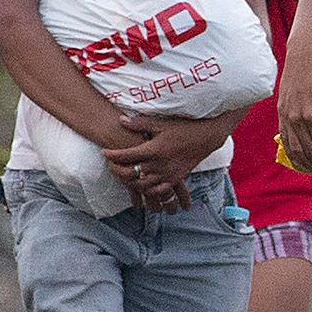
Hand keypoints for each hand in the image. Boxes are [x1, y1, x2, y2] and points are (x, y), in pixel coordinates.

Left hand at [118, 111, 234, 209]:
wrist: (206, 136)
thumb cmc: (183, 127)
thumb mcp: (161, 123)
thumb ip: (140, 123)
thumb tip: (121, 120)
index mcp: (154, 148)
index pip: (127, 155)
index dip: (113, 154)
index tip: (105, 152)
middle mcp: (160, 164)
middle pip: (131, 173)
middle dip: (117, 170)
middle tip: (110, 165)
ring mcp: (168, 173)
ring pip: (142, 185)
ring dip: (130, 182)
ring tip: (123, 175)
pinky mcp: (176, 179)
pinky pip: (159, 191)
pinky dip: (148, 191)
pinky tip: (142, 185)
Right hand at [277, 51, 311, 173]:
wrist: (303, 54)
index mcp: (311, 114)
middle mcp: (296, 118)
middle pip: (307, 151)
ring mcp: (286, 116)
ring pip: (294, 148)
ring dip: (305, 162)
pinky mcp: (281, 112)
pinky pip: (284, 138)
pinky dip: (291, 152)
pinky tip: (298, 158)